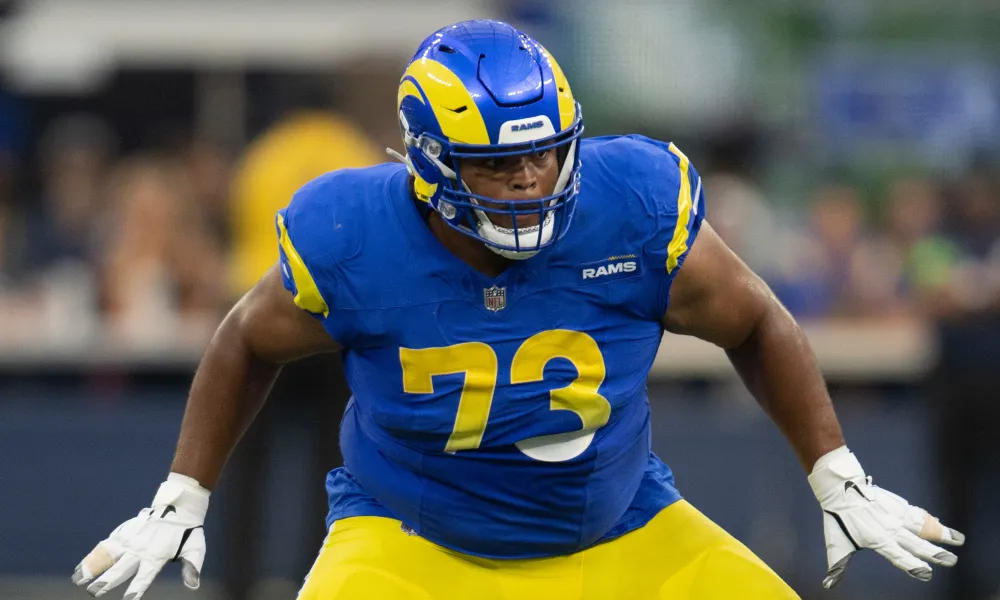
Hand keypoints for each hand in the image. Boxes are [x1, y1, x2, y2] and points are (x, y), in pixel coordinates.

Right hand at [72, 474, 209, 599]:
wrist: (179, 506)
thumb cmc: (188, 532)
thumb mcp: (196, 549)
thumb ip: (191, 568)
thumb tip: (193, 586)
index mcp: (156, 557)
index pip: (144, 578)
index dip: (136, 590)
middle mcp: (140, 549)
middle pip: (120, 569)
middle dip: (106, 581)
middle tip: (94, 592)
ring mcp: (130, 539)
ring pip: (107, 555)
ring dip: (92, 567)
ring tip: (77, 579)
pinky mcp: (124, 532)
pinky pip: (105, 544)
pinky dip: (92, 555)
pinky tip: (80, 565)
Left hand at [808, 446, 963, 588]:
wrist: (841, 487)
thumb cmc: (838, 518)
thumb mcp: (836, 544)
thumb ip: (838, 565)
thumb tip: (828, 584)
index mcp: (878, 540)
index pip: (899, 557)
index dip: (913, 566)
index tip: (927, 574)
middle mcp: (891, 529)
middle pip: (917, 544)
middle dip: (935, 554)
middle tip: (951, 561)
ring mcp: (896, 515)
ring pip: (923, 526)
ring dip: (942, 533)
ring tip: (959, 540)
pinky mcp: (898, 504)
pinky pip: (918, 513)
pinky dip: (930, 519)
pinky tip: (939, 523)